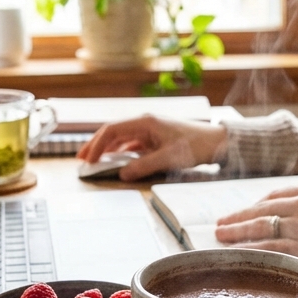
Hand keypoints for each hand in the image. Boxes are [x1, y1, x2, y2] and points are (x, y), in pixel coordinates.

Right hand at [76, 115, 227, 180]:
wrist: (216, 141)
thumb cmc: (196, 146)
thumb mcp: (169, 158)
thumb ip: (144, 166)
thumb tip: (122, 174)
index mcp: (145, 122)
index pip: (112, 130)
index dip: (97, 144)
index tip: (88, 159)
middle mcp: (144, 123)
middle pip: (112, 131)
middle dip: (95, 145)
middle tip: (81, 159)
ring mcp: (148, 130)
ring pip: (120, 138)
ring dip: (106, 148)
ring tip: (93, 160)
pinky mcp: (154, 138)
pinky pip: (131, 143)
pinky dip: (119, 151)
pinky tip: (114, 160)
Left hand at [214, 182, 297, 281]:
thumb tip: (282, 213)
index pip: (272, 197)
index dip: (250, 208)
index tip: (238, 215)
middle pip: (260, 212)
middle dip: (236, 221)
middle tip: (218, 227)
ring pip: (263, 233)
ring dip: (239, 238)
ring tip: (223, 242)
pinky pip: (276, 253)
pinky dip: (256, 255)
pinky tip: (244, 258)